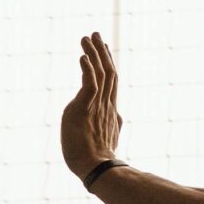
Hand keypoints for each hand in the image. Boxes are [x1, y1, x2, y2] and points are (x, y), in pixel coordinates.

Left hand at [61, 31, 121, 180]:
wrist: (96, 169)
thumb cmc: (98, 158)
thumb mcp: (109, 136)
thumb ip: (113, 123)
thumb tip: (119, 117)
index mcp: (110, 110)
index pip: (111, 81)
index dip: (107, 62)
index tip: (102, 48)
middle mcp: (106, 104)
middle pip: (108, 71)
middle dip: (101, 51)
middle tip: (95, 33)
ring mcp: (97, 106)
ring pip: (100, 73)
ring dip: (93, 54)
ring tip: (87, 37)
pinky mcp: (84, 109)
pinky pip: (89, 85)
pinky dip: (88, 69)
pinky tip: (83, 56)